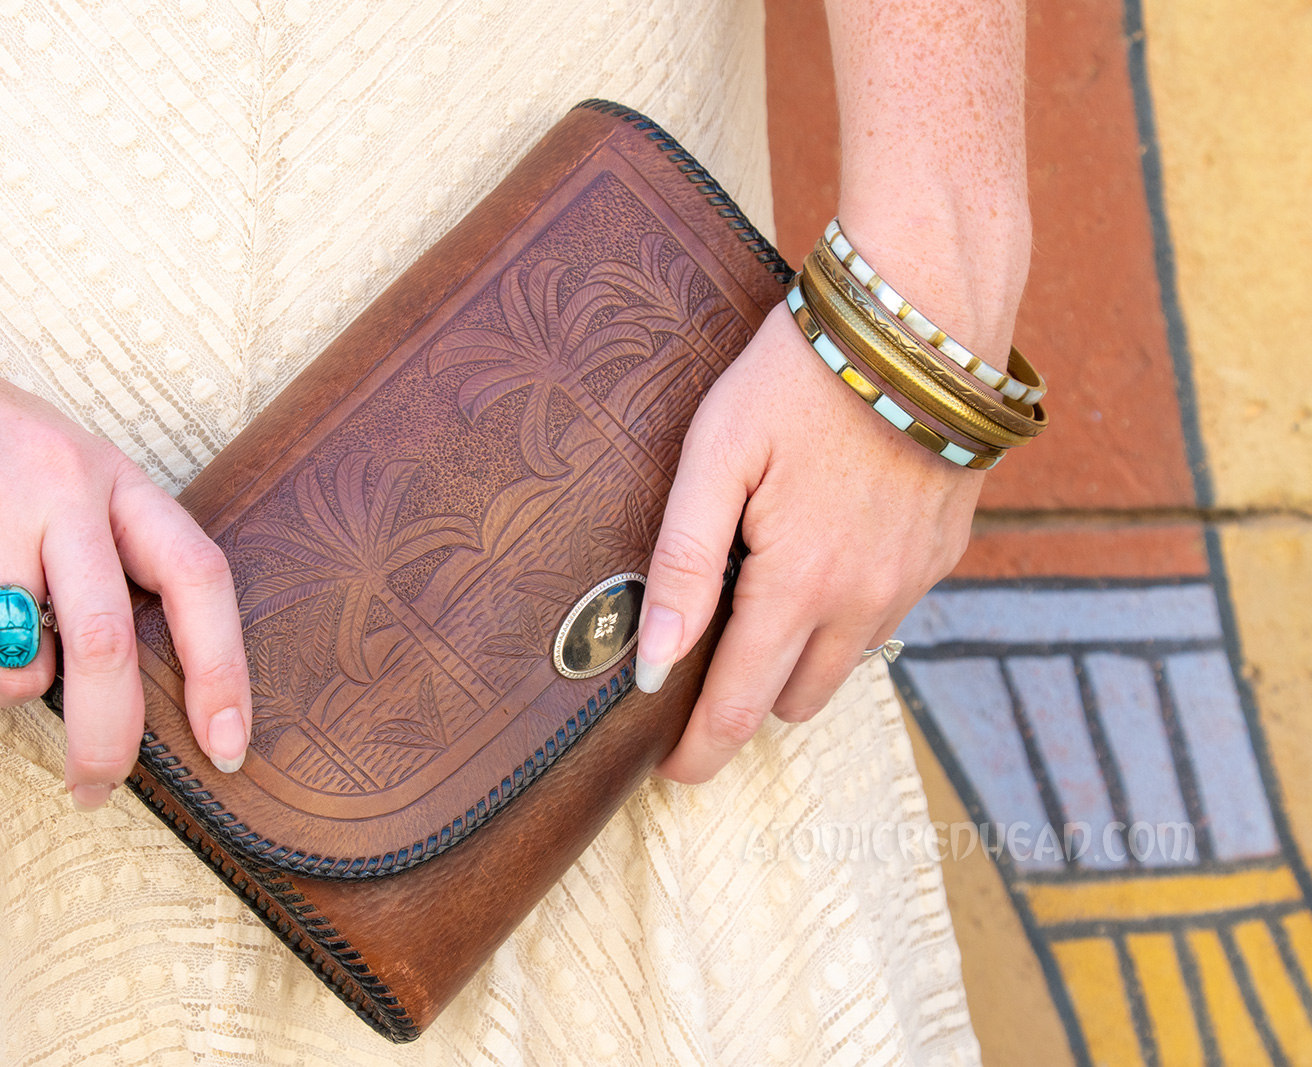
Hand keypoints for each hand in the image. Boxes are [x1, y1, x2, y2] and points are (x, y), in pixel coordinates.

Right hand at [0, 295, 251, 809]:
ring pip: (21, 665)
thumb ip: (95, 549)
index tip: (230, 746)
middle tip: (97, 788)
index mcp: (111, 476)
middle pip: (108, 644)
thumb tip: (124, 679)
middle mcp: (60, 487)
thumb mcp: (53, 467)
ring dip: (5, 690)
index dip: (225, 669)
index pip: (199, 577)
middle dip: (111, 740)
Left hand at [636, 300, 982, 783]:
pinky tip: (821, 551)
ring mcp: (914, 579)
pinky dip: (847, 609)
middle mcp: (867, 599)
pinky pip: (886, 614)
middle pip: (797, 699)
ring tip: (761, 590)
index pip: (743, 705)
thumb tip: (656, 661)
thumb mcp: (717, 456)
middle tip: (708, 654)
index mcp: (801, 584)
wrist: (920, 319)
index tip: (672, 777)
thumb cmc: (799, 377)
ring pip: (845, 661)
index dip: (702, 751)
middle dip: (750, 697)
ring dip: (801, 652)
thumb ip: (684, 562)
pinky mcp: (944, 552)